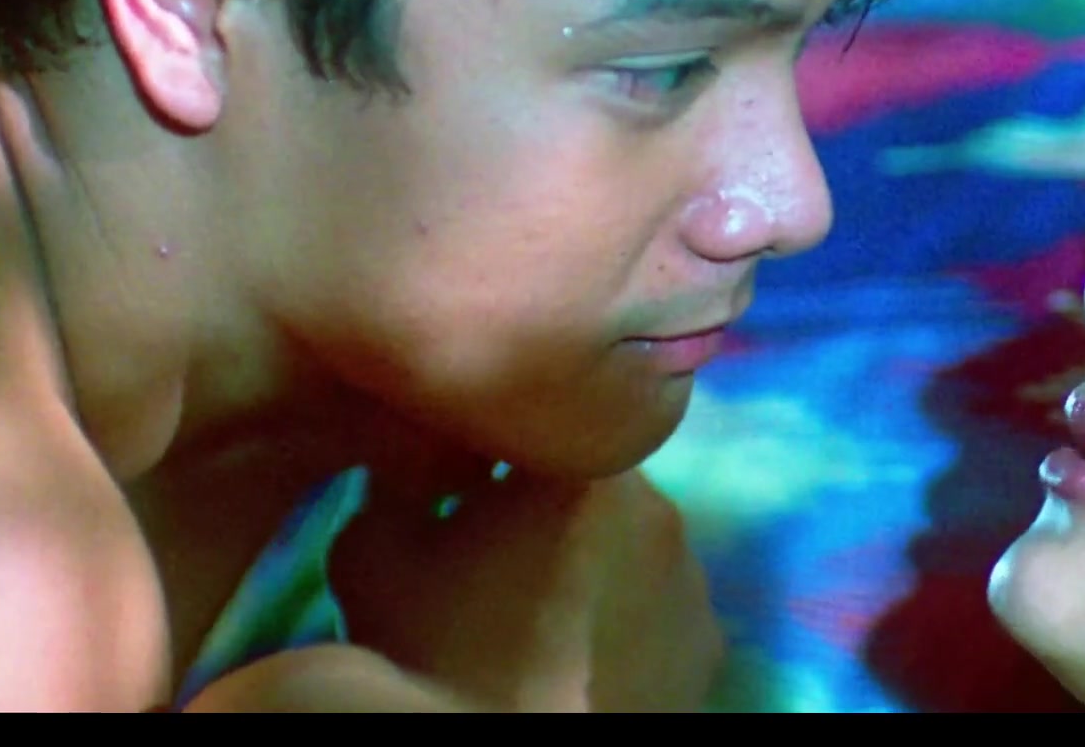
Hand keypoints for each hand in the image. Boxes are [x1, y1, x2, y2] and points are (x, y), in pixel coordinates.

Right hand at [329, 466, 725, 711]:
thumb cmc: (436, 652)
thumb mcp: (373, 556)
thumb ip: (393, 487)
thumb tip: (417, 466)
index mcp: (582, 466)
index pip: (539, 428)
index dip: (497, 457)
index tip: (466, 495)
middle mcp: (659, 506)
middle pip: (594, 488)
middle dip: (552, 512)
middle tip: (499, 563)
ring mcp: (695, 578)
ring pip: (635, 548)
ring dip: (598, 563)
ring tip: (543, 617)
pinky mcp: (711, 646)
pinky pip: (662, 611)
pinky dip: (630, 622)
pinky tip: (585, 656)